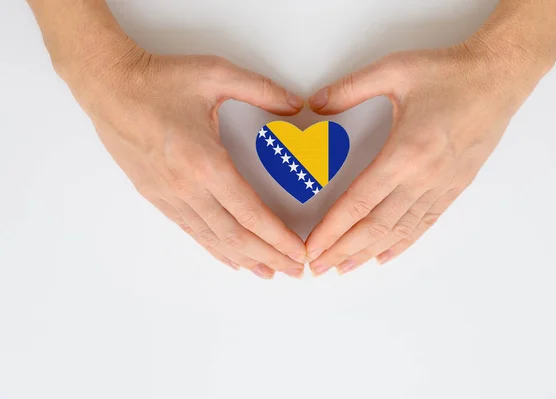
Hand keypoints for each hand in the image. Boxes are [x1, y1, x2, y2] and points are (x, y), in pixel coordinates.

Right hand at [62, 39, 306, 278]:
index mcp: (205, 163)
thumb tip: (295, 105)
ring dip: (244, 259)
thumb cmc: (159, 81)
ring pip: (212, 239)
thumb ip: (262, 90)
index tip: (297, 252)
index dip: (277, 237)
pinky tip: (230, 259)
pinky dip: (214, 248)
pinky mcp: (155, 196)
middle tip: (293, 271)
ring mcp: (169, 196)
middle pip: (235, 235)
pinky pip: (191, 231)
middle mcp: (186, 188)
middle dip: (268, 257)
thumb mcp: (216, 74)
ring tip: (267, 273)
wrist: (108, 86)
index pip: (250, 213)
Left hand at [305, 35, 552, 275]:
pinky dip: (403, 243)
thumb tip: (315, 103)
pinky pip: (425, 223)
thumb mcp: (393, 70)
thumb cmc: (449, 73)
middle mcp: (423, 178)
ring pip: (399, 231)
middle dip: (343, 250)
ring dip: (369, 253)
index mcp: (404, 153)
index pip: (358, 202)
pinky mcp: (455, 187)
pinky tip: (385, 255)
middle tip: (318, 268)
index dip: (332, 229)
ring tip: (345, 268)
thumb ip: (349, 89)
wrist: (500, 77)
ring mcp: (441, 186)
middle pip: (375, 226)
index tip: (312, 248)